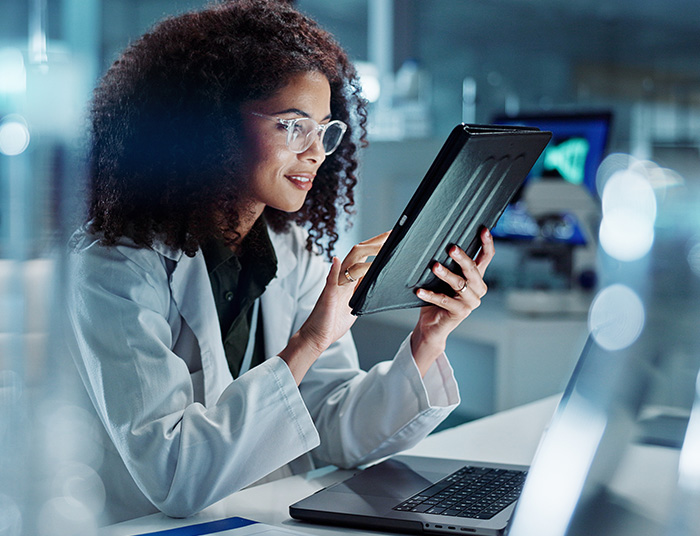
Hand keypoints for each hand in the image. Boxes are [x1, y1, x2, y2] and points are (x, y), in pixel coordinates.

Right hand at [279, 231, 389, 383]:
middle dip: (375, 242)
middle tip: (391, 234)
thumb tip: (376, 282)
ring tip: (380, 245)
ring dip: (364, 252)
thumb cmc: (333, 322)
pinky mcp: (327, 296)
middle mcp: (341, 279)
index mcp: (348, 280)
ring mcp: (334, 286)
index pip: (363, 257)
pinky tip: (337, 260)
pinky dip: (334, 270)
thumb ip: (362, 291)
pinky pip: (330, 281)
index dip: (376, 246)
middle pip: (357, 253)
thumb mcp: (354, 304)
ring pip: (348, 263)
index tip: (390, 238)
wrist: (316, 336)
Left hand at [411, 227, 494, 375]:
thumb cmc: (438, 297)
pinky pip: (444, 300)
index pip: (486, 257)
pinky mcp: (459, 313)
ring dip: (446, 274)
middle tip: (452, 248)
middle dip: (463, 258)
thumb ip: (449, 264)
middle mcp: (477, 289)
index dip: (487, 243)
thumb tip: (441, 242)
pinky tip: (420, 290)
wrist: (433, 325)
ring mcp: (470, 302)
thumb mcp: (445, 278)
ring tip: (434, 267)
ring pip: (459, 284)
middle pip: (473, 270)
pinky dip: (431, 295)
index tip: (484, 229)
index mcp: (476, 277)